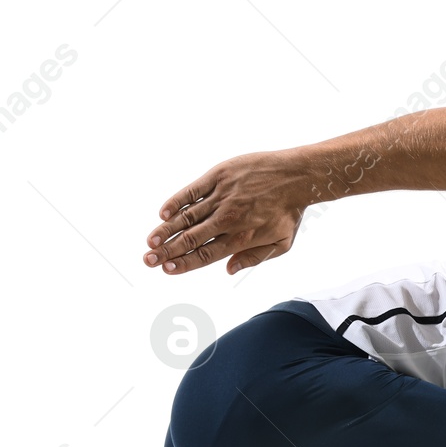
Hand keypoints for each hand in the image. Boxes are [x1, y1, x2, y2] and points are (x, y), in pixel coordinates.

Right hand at [143, 150, 307, 275]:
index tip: (166, 269)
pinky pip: (193, 190)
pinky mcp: (219, 176)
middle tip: (147, 261)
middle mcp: (228, 219)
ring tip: (150, 242)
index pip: (205, 255)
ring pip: (188, 216)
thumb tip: (228, 270)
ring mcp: (222, 196)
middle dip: (167, 252)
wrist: (298, 176)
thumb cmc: (290, 212)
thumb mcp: (281, 244)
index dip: (184, 263)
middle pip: (191, 239)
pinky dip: (177, 201)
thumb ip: (254, 259)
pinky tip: (163, 212)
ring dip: (166, 230)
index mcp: (241, 238)